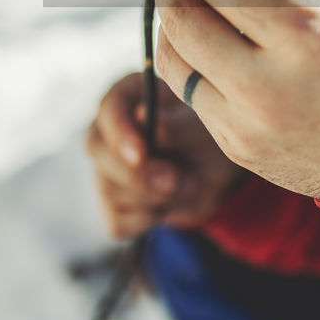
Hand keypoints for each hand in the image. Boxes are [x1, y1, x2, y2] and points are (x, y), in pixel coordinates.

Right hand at [87, 71, 246, 238]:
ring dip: (155, 197)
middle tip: (176, 179)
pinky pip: (118, 220)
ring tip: (189, 183)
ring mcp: (105, 169)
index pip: (109, 110)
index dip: (120, 134)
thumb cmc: (206, 138)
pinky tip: (169, 203)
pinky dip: (149, 219)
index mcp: (127, 98)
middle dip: (140, 174)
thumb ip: (175, 124)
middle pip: (101, 153)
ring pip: (111, 190)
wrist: (218, 177)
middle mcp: (107, 131)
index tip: (141, 155)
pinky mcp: (111, 204)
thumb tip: (142, 116)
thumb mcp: (201, 128)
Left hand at [154, 0, 319, 198]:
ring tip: (185, 3)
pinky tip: (208, 46)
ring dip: (171, 24)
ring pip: (173, 60)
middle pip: (182, 18)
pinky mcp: (237, 147)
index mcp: (303, 29)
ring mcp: (248, 121)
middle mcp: (268, 80)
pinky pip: (192, 95)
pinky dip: (193, 63)